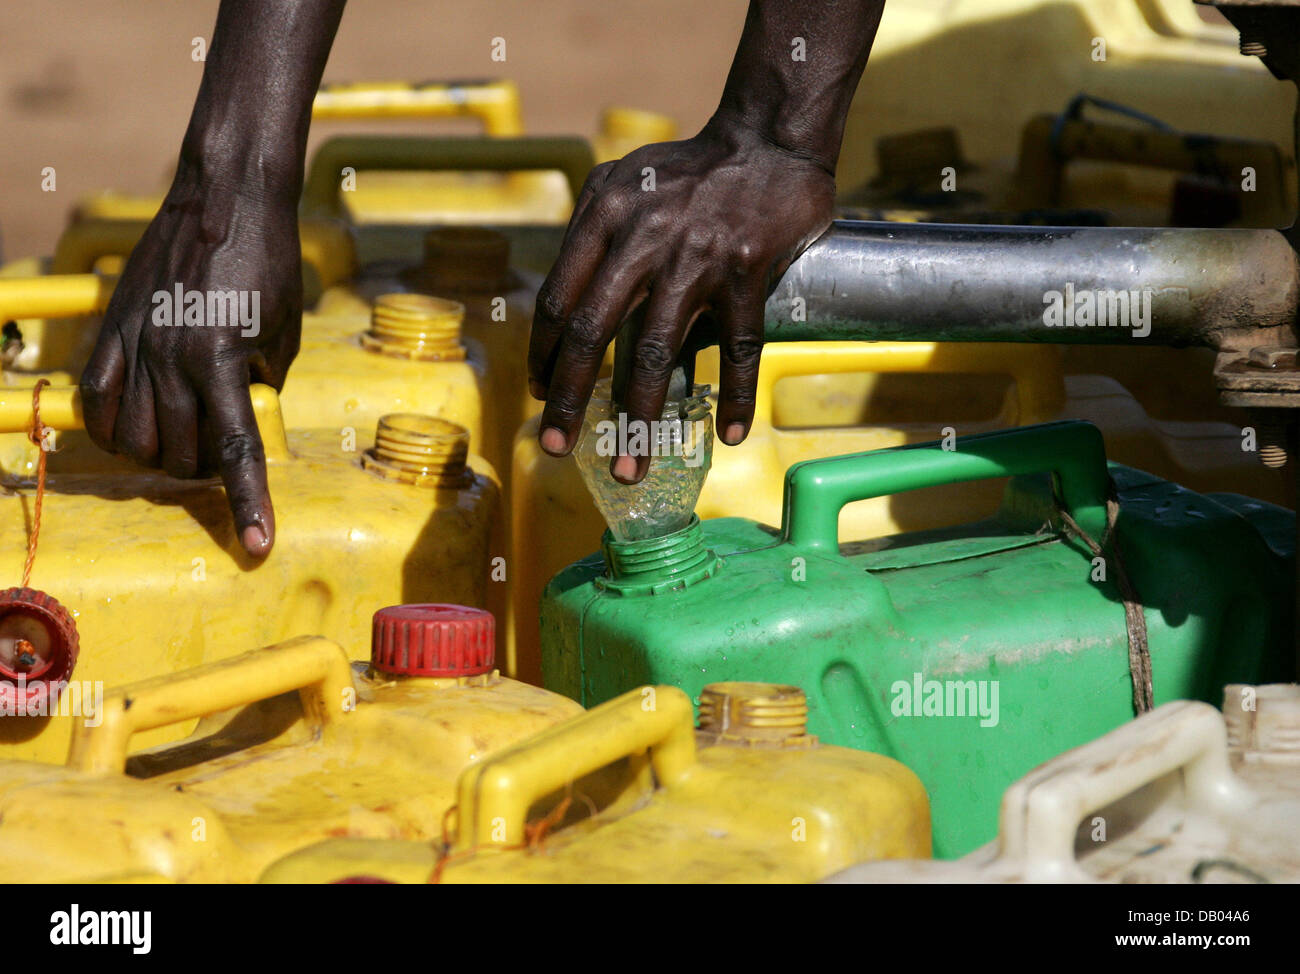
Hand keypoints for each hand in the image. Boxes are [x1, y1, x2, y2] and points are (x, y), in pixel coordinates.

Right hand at [79, 161, 302, 555]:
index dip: (248, 504)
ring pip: (133, 439)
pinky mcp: (112, 327)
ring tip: (188, 436)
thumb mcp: (285, 332)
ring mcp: (135, 341)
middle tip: (227, 451)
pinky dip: (113, 428)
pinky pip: (95, 401)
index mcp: (222, 358)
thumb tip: (243, 426)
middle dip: (206, 471)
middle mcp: (171, 356)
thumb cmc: (269, 260)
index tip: (258, 546)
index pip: (235, 451)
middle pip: (179, 455)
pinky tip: (135, 428)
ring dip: (162, 454)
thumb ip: (263, 385)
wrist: (226, 197)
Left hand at [528, 116, 834, 482]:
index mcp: (603, 213)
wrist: (768, 138)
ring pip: (654, 351)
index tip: (541, 394)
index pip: (557, 299)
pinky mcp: (746, 271)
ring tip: (630, 466)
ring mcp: (696, 255)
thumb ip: (592, 236)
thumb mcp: (623, 182)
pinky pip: (738, 347)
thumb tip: (566, 312)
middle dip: (569, 399)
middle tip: (556, 446)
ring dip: (638, 417)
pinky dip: (734, 395)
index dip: (544, 355)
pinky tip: (728, 435)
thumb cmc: (690, 170)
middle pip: (590, 333)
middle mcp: (642, 235)